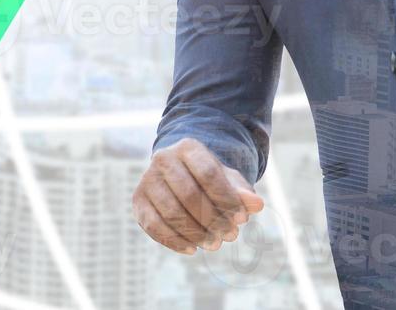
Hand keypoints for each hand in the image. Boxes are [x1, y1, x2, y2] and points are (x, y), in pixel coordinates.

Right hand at [132, 138, 264, 255]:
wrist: (179, 174)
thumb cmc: (208, 179)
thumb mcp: (228, 180)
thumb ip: (242, 191)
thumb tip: (257, 205)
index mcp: (188, 147)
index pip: (208, 174)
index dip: (227, 199)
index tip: (242, 220)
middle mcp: (163, 159)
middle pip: (189, 195)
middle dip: (213, 220)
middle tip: (229, 237)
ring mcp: (147, 179)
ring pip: (172, 212)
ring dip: (196, 234)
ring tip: (214, 244)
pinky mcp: (138, 200)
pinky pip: (154, 226)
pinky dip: (174, 241)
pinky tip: (192, 249)